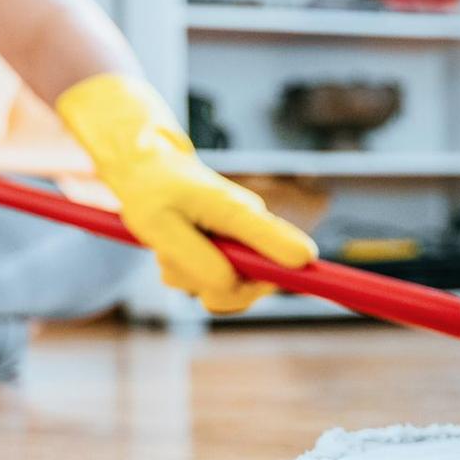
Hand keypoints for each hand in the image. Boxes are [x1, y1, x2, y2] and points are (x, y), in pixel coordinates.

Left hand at [56, 73, 316, 312]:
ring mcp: (241, 242)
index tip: (313, 281)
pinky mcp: (228, 252)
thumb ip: (197, 259)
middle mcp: (250, 228)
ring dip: (192, 279)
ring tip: (167, 248)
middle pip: (255, 286)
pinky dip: (187, 276)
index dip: (304, 270)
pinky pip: (212, 284)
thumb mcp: (160, 227)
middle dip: (214, 289)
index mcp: (242, 214)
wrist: (146, 170)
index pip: (289, 248)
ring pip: (227, 288)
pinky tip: (172, 251)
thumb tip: (232, 285)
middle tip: (175, 265)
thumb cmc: (152, 192)